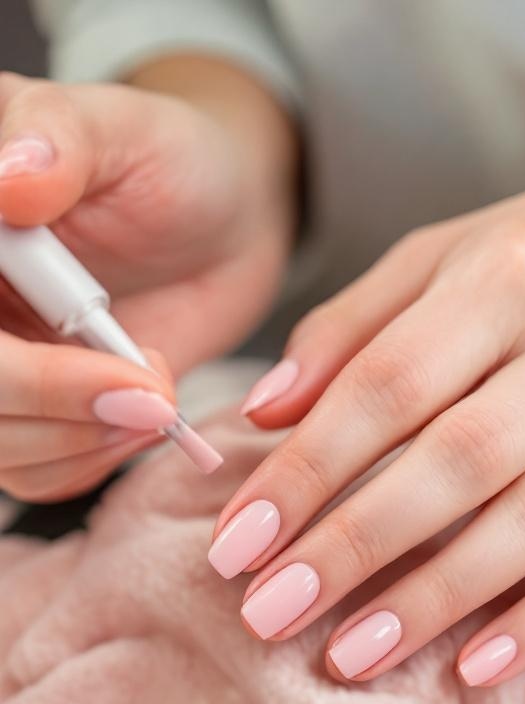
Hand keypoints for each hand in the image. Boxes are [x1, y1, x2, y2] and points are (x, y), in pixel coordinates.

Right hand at [0, 63, 295, 499]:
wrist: (220, 222)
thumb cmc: (170, 163)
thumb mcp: (123, 129)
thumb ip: (61, 138)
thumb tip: (9, 178)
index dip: (19, 370)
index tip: (116, 373)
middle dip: (55, 409)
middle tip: (152, 397)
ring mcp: (3, 362)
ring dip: (82, 443)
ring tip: (154, 399)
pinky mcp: (34, 410)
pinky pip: (35, 472)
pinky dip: (92, 460)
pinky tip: (141, 417)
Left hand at [209, 173, 524, 688]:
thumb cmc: (516, 271)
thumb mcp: (428, 265)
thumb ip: (345, 331)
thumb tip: (263, 411)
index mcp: (500, 282)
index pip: (386, 384)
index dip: (307, 471)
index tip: (237, 546)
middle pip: (458, 458)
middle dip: (357, 544)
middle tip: (273, 613)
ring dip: (439, 596)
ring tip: (352, 655)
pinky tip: (474, 668)